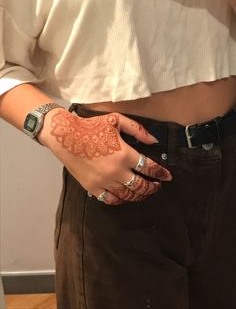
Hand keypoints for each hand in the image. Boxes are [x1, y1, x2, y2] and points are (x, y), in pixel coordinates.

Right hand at [42, 108, 172, 204]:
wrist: (65, 136)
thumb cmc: (90, 126)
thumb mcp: (116, 120)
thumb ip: (138, 130)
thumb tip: (154, 140)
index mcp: (124, 154)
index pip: (148, 167)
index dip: (161, 173)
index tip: (167, 176)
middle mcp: (116, 171)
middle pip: (141, 186)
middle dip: (153, 187)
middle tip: (157, 186)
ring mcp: (104, 182)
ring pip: (128, 195)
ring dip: (139, 195)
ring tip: (143, 192)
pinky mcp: (92, 187)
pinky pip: (110, 200)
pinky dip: (120, 200)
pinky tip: (124, 197)